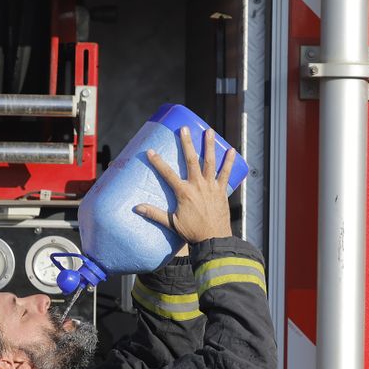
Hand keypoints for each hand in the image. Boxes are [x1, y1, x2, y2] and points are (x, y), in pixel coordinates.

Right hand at [134, 127, 236, 244]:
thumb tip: (136, 208)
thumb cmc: (192, 232)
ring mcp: (211, 187)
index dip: (158, 162)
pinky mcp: (222, 191)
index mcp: (184, 192)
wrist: (214, 239)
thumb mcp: (171, 223)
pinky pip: (226, 173)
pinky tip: (231, 150)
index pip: (168, 174)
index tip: (150, 151)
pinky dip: (229, 162)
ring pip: (210, 162)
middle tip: (184, 129)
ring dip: (209, 146)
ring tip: (209, 131)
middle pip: (191, 160)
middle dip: (187, 143)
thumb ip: (154, 214)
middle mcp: (198, 186)